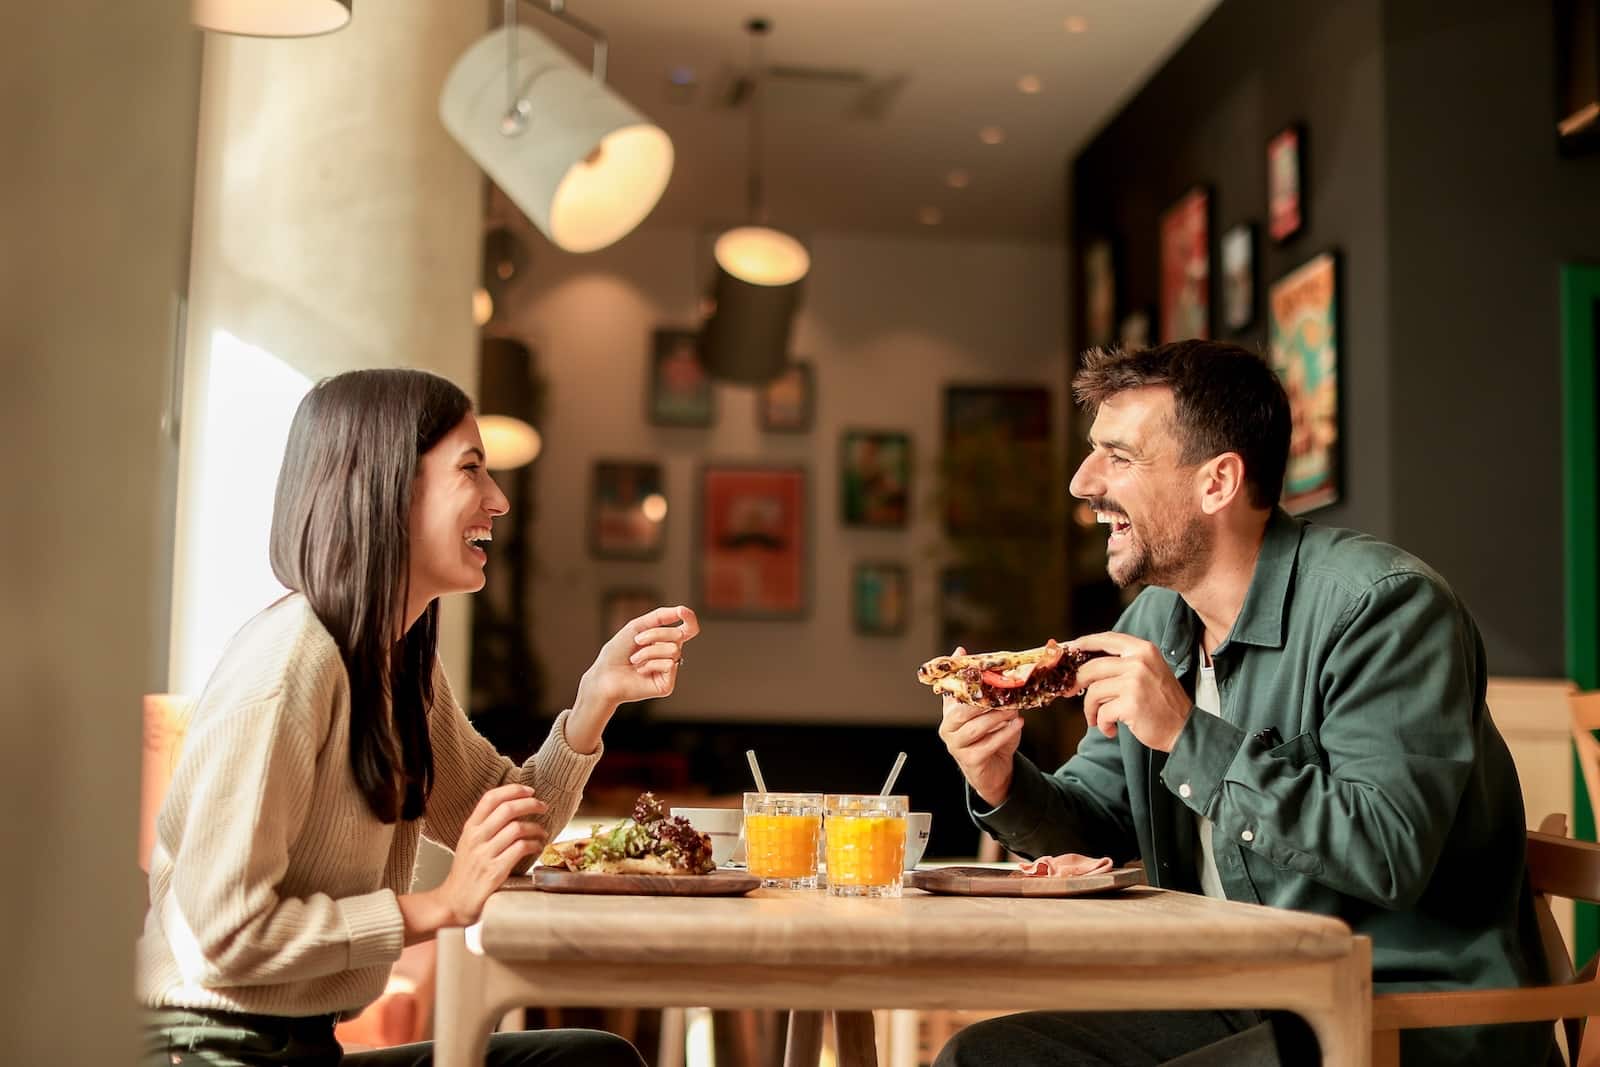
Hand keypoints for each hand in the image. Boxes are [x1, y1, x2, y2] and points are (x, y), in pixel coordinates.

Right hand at [433, 783, 548, 925]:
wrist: (453, 902)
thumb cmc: (466, 873)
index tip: (530, 791)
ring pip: (517, 828)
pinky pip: (520, 849)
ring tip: (542, 832)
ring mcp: (484, 855)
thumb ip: (486, 826)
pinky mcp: (494, 871)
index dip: (513, 790)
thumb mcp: (469, 843)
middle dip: (531, 804)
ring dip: (536, 828)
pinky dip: (534, 845)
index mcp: (470, 828)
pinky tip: (537, 847)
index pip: (491, 798)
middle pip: (507, 809)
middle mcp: (476, 838)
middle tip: (543, 807)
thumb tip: (513, 808)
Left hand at [581, 604, 700, 707]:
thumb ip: (660, 617)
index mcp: (665, 641)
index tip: (681, 611)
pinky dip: (650, 664)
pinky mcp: (667, 685)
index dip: (689, 618)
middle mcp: (670, 655)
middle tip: (637, 641)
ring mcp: (670, 671)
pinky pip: (669, 664)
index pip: (688, 629)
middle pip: (679, 635)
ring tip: (634, 660)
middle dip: (655, 634)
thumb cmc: (617, 651)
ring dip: (649, 651)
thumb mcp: (637, 626)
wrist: (604, 675)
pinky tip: (640, 671)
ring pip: (674, 650)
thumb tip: (682, 609)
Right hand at [935, 646, 1024, 807]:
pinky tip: (1017, 725)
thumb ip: (980, 688)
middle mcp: (948, 729)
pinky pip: (987, 745)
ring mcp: (956, 746)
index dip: (959, 678)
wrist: (994, 770)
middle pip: (959, 712)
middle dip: (982, 703)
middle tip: (1004, 695)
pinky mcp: (970, 761)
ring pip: (974, 728)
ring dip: (997, 717)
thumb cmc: (990, 736)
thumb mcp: (986, 710)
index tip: (966, 659)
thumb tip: (964, 652)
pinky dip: (1004, 734)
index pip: (951, 694)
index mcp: (950, 713)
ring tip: (1014, 710)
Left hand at [1069, 632, 1191, 751]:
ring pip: (1094, 692)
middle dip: (1077, 682)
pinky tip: (1110, 729)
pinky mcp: (1131, 703)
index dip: (1083, 643)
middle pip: (1092, 667)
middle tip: (1069, 692)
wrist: (1185, 729)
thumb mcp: (1148, 672)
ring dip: (1090, 709)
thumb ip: (1123, 664)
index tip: (1067, 649)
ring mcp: (1135, 682)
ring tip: (1098, 720)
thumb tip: (1086, 665)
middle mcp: (1139, 661)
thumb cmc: (1162, 703)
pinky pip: (1102, 712)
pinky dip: (1102, 724)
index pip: (1106, 639)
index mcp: (1143, 650)